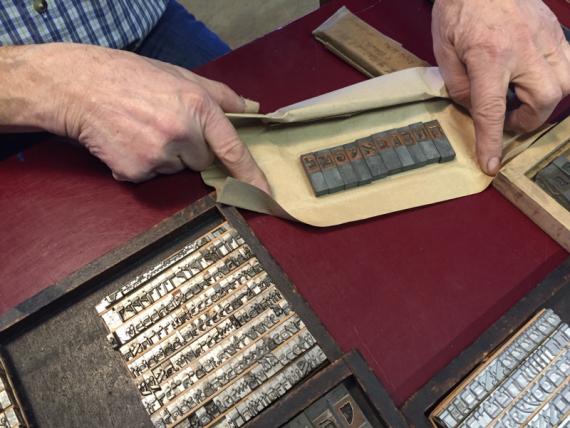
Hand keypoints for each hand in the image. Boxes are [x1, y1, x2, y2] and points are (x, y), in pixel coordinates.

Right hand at [0, 43, 269, 192]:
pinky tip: (127, 142)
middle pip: (201, 161)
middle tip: (161, 124)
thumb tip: (253, 106)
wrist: (79, 87)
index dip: (250, 174)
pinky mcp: (135, 171)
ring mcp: (158, 155)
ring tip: (140, 129)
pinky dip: (141, 164)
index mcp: (198, 106)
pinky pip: (150, 176)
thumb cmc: (131, 77)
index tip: (265, 194)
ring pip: (175, 170)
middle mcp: (181, 133)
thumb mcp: (180, 76)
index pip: (232, 148)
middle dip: (188, 148)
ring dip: (164, 156)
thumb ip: (221, 94)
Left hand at [432, 0, 569, 174]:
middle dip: (528, 119)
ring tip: (525, 101)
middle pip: (545, 99)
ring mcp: (545, 38)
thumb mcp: (444, 53)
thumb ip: (460, 86)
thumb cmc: (458, 10)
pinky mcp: (555, 31)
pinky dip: (557, 80)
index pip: (492, 110)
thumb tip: (475, 109)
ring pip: (566, 83)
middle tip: (509, 120)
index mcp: (490, 56)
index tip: (492, 164)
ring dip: (546, 102)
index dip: (491, 141)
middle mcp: (524, 49)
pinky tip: (537, 80)